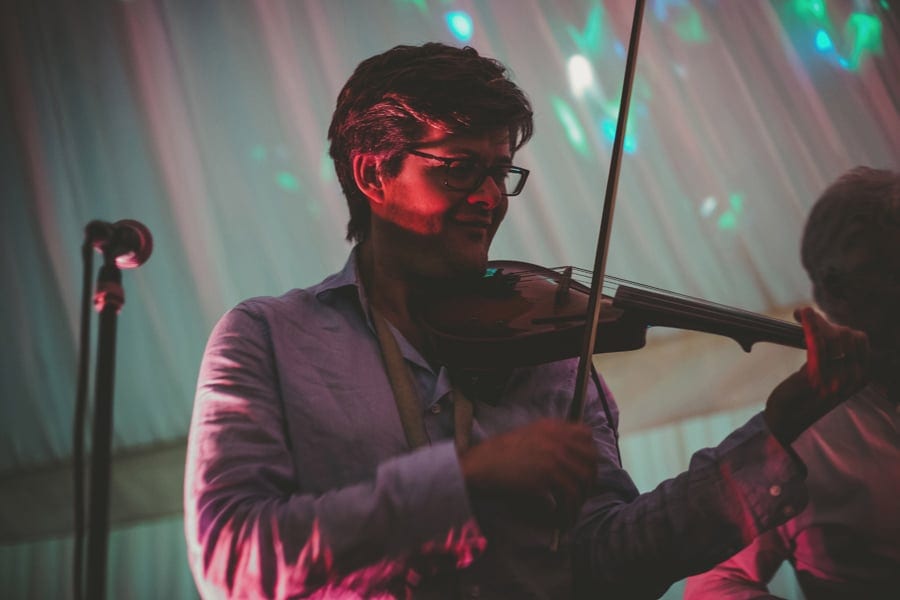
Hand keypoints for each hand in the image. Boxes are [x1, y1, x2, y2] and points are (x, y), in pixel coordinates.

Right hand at [459, 418, 598, 526]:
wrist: (480, 464)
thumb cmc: (497, 454)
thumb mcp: (526, 436)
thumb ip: (548, 440)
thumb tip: (567, 458)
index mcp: (551, 426)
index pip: (586, 434)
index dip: (590, 453)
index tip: (586, 468)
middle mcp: (556, 438)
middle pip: (590, 457)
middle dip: (590, 478)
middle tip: (583, 493)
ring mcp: (553, 455)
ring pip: (582, 480)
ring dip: (580, 499)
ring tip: (572, 511)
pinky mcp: (547, 475)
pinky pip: (569, 496)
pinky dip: (569, 510)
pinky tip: (563, 518)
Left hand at [765, 307, 869, 443]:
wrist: (786, 421)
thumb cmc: (803, 396)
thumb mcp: (829, 377)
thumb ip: (836, 358)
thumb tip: (830, 326)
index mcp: (860, 377)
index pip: (859, 339)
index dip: (839, 326)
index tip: (819, 320)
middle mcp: (853, 379)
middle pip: (846, 335)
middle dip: (826, 324)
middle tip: (807, 319)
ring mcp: (836, 380)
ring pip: (833, 337)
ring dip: (815, 323)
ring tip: (802, 316)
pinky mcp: (816, 379)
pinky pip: (817, 345)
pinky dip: (810, 326)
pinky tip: (803, 314)